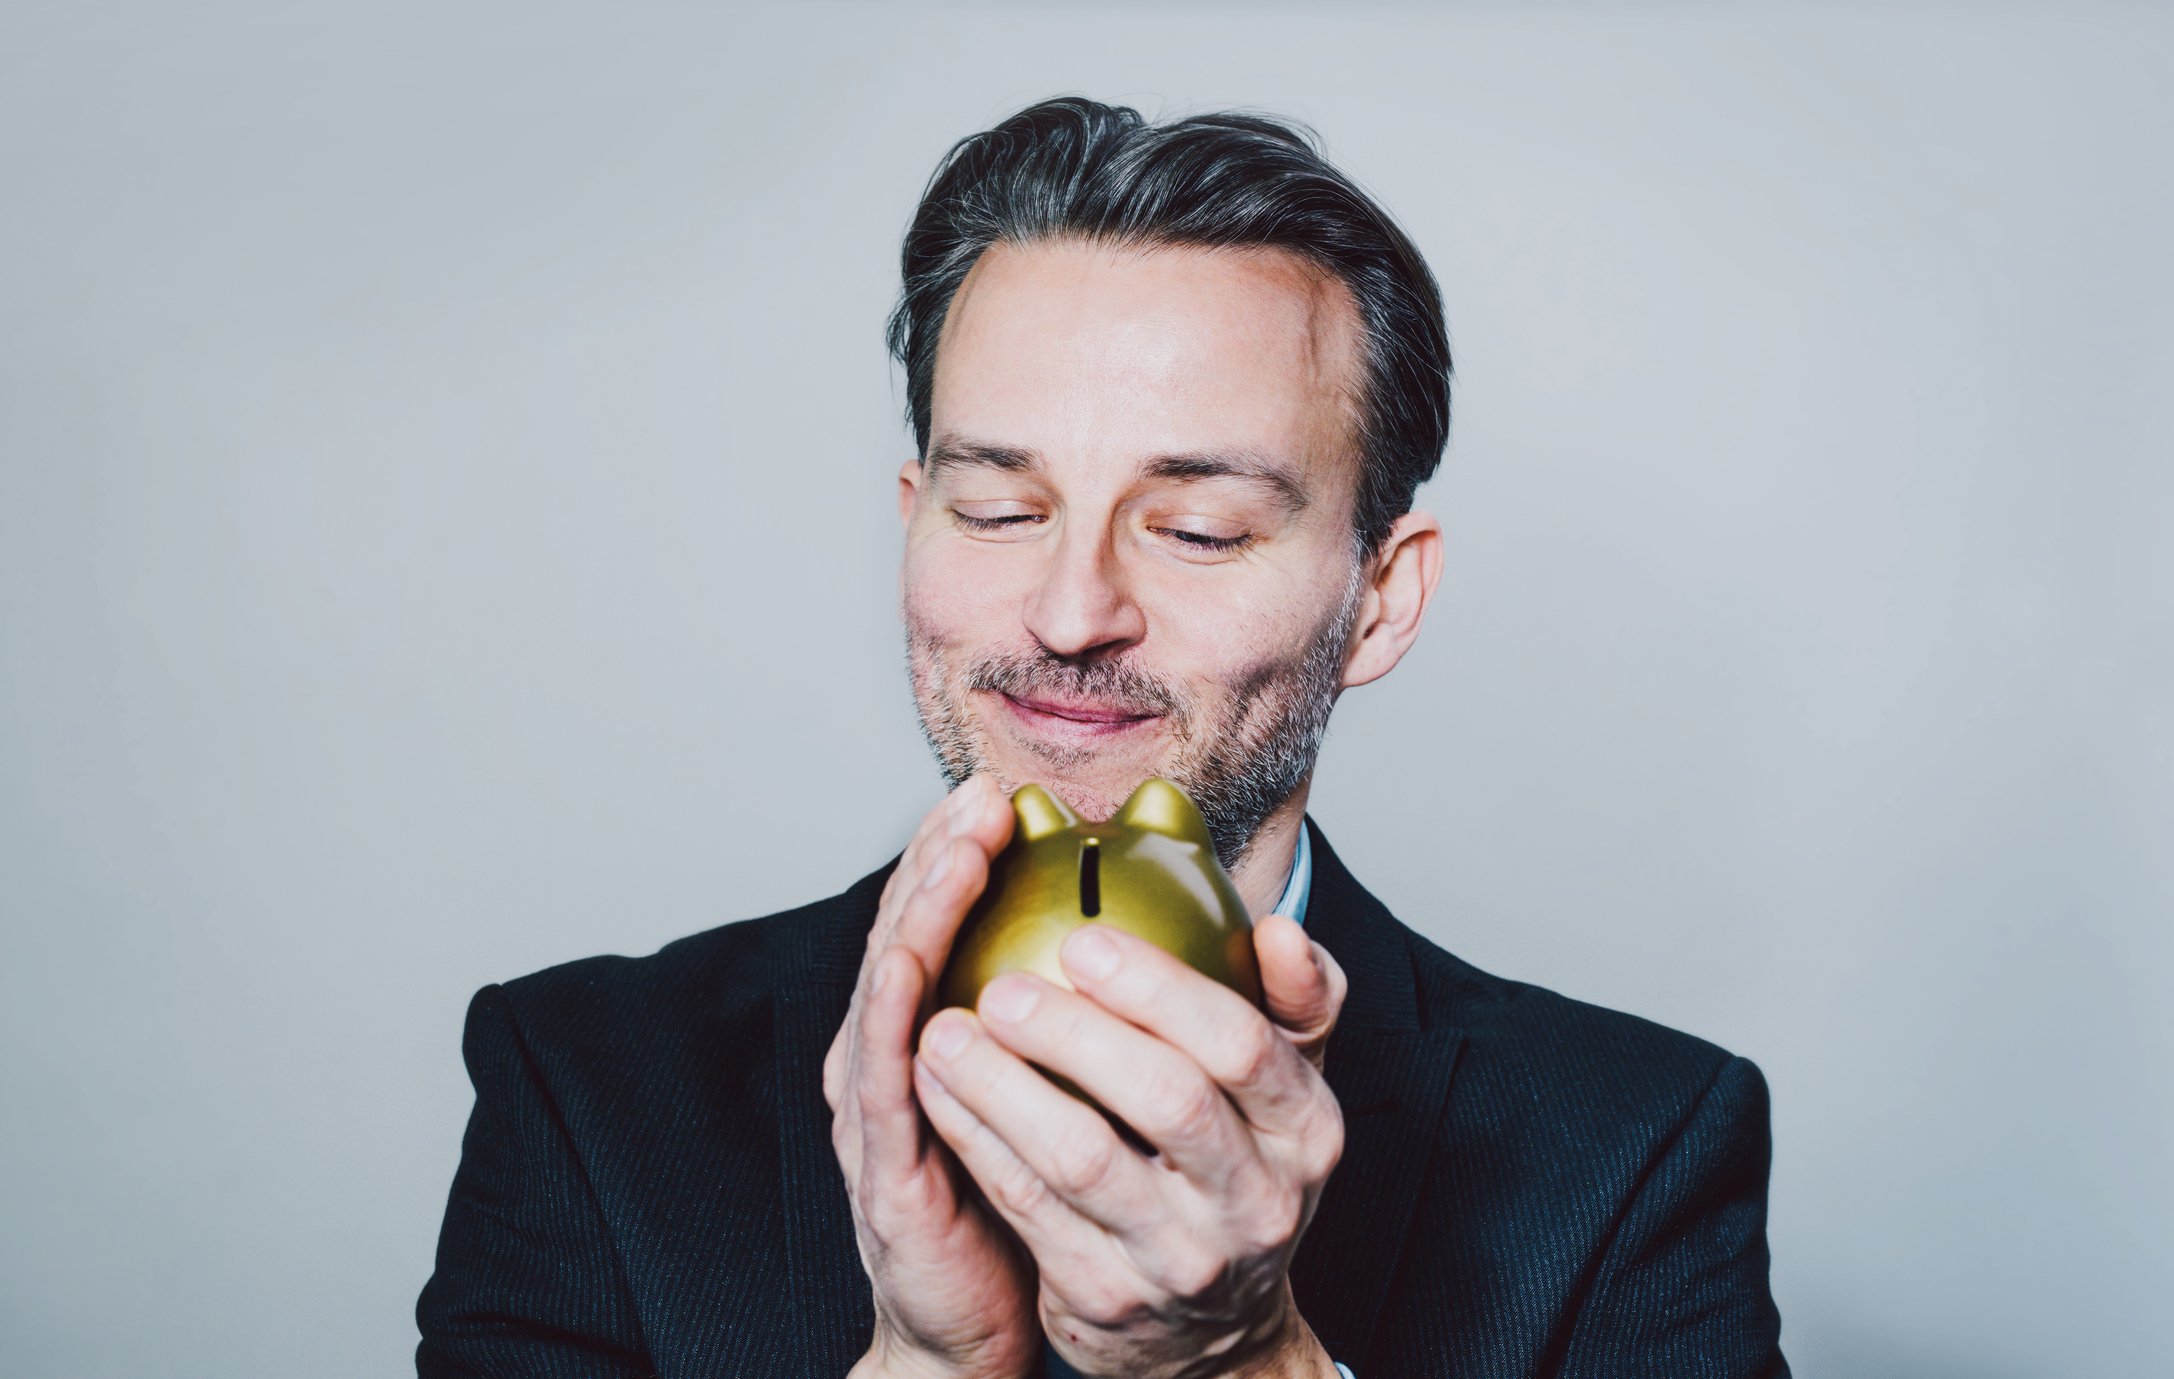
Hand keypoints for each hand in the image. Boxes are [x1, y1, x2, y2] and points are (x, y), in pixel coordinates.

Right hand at [823, 774, 1038, 1378]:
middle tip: (979, 796)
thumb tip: (1146, 943)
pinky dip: (895, 1014)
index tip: (1006, 791)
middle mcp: (895, 1057)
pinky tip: (916, 965)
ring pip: (889, 989)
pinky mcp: (882, 1166)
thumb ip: (1082, 1018)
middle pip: (907, 933)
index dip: (965, 852)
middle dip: (939, 857)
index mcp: (936, 1031)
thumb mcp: (1060, 1093)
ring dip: (917, 915)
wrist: (974, 1330)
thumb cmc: (1031, 1203)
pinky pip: (888, 1080)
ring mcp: (879, 1108)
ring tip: (955, 850)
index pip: (946, 922)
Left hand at [911, 913, 1349, 1378]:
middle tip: (1003, 989)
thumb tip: (1279, 929)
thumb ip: (1298, 1002)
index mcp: (1305, 1129)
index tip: (1085, 942)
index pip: (1244, 1045)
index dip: (1161, 989)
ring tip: (947, 1033)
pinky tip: (937, 1088)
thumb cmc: (1237, 1169)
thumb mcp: (1287, 1091)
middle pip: (1167, 1099)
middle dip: (1075, 1033)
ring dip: (1003, 1086)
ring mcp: (1179, 1256)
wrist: (1215, 1331)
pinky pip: (1027, 1205)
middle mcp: (1254, 1199)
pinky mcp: (1106, 1295)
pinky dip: (976, 1138)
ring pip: (1083, 1158)